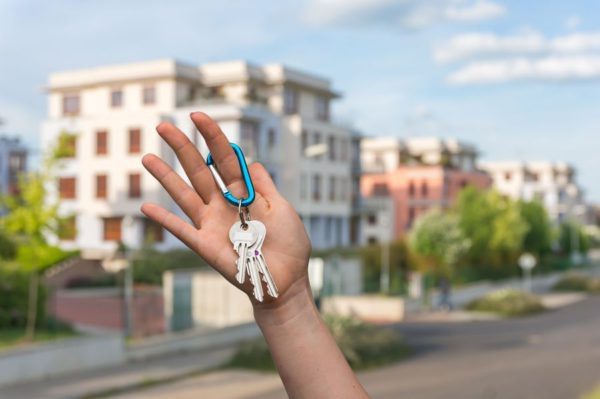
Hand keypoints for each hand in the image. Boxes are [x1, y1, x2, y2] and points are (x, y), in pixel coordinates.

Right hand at [141, 112, 311, 306]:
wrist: (287, 279)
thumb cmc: (289, 244)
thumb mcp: (282, 208)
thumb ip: (265, 186)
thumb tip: (252, 161)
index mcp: (243, 193)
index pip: (223, 159)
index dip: (212, 137)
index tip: (197, 116)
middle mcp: (223, 204)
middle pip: (199, 171)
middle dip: (182, 147)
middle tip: (163, 126)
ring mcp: (212, 224)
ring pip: (185, 195)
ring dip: (166, 177)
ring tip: (147, 158)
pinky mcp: (206, 246)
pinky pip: (182, 231)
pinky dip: (165, 220)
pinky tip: (146, 206)